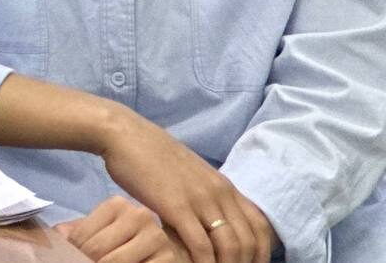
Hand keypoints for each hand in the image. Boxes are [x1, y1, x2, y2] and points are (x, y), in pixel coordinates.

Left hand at [59, 197, 182, 262]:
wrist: (168, 247)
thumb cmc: (127, 239)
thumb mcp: (102, 230)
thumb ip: (79, 232)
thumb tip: (58, 236)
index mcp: (117, 205)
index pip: (81, 236)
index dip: (73, 254)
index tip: (73, 258)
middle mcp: (140, 216)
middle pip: (97, 250)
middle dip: (87, 261)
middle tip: (83, 262)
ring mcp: (157, 237)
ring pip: (115, 262)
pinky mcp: (171, 258)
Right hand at [97, 113, 274, 262]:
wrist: (125, 135)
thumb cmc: (152, 156)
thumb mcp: (190, 176)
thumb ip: (205, 197)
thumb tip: (211, 226)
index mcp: (225, 186)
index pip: (260, 226)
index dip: (261, 252)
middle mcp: (219, 193)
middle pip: (248, 241)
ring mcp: (200, 199)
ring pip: (230, 246)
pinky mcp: (176, 206)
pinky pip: (200, 245)